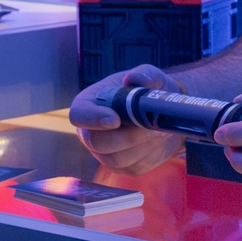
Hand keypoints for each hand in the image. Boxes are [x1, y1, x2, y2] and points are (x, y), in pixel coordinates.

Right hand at [68, 64, 186, 174]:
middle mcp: (90, 131)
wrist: (162, 114)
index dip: (93, 119)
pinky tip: (158, 140)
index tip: (115, 119)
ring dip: (142, 145)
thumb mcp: (149, 76)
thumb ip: (144, 74)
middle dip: (127, 137)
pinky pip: (133, 167)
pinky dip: (150, 154)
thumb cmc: (148, 92)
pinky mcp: (122, 167)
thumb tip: (133, 79)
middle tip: (150, 127)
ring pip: (117, 158)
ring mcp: (104, 152)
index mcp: (90, 104)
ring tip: (159, 130)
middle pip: (97, 143)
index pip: (79, 114)